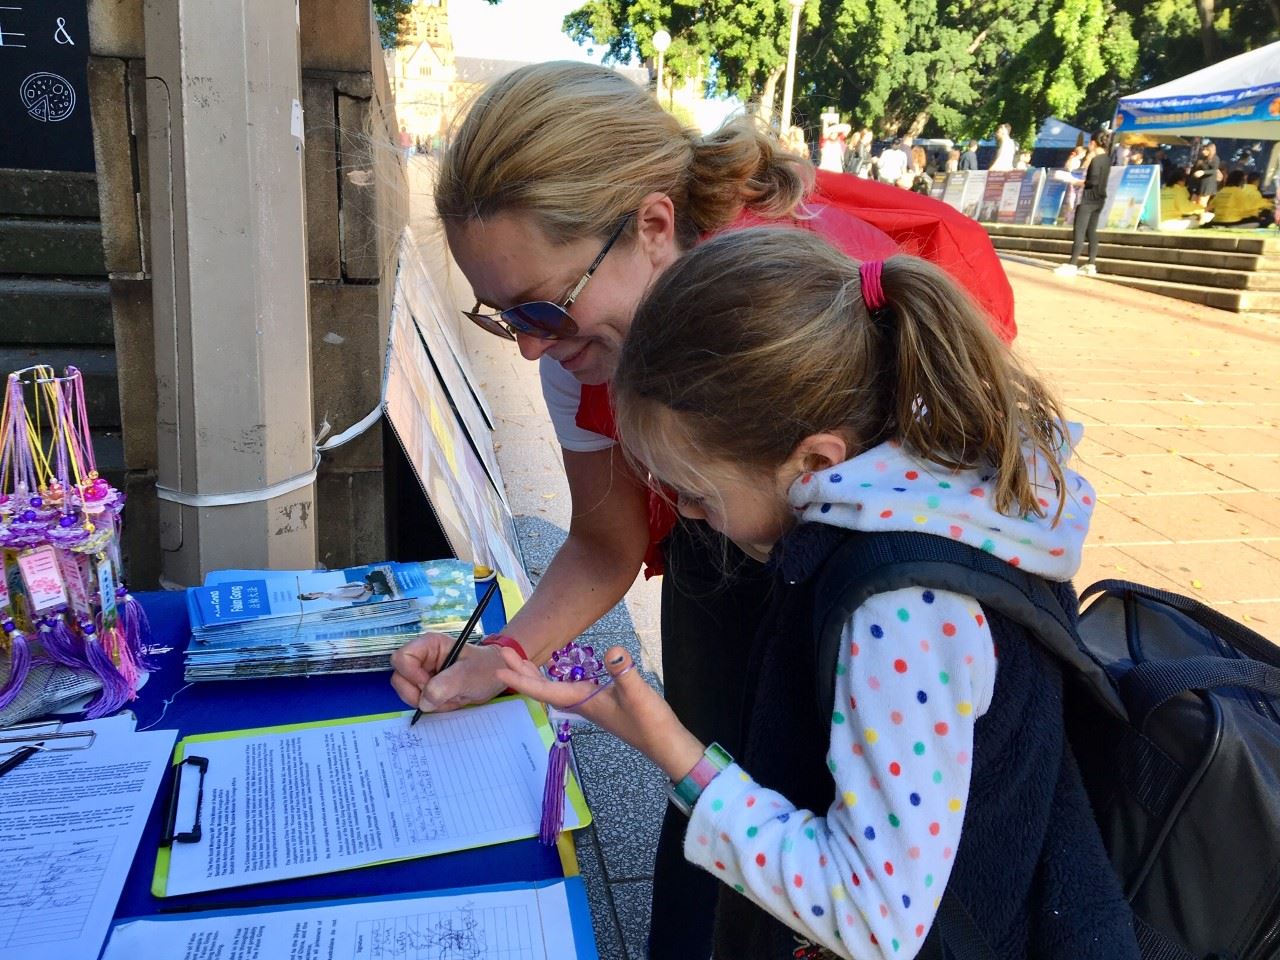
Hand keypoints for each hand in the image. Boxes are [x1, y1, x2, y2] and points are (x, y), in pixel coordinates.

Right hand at [389, 633, 506, 713]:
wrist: (495, 678)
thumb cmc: (485, 668)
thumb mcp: (468, 675)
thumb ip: (446, 685)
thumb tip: (424, 701)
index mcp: (429, 645)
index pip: (401, 658)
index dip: (411, 675)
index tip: (429, 685)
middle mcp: (422, 658)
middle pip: (399, 678)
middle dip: (417, 693)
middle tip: (441, 695)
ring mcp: (422, 673)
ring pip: (406, 692)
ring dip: (426, 702)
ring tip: (449, 698)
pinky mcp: (426, 687)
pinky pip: (417, 701)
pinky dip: (431, 707)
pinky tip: (449, 701)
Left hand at [495, 645, 703, 780]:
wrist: (665, 745)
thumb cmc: (650, 723)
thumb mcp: (638, 693)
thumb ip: (624, 671)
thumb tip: (613, 650)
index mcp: (583, 701)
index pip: (545, 690)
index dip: (522, 678)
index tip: (500, 668)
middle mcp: (582, 704)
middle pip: (544, 688)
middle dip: (523, 671)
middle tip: (504, 652)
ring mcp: (591, 705)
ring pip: (554, 689)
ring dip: (537, 675)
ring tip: (522, 661)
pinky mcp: (601, 704)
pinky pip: (569, 689)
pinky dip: (556, 679)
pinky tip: (560, 672)